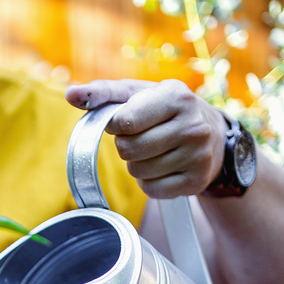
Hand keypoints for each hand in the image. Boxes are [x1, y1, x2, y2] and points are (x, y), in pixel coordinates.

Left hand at [65, 79, 224, 198]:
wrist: (212, 134)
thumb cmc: (163, 110)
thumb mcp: (136, 93)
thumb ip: (102, 93)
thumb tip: (71, 94)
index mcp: (176, 97)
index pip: (125, 121)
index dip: (115, 125)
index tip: (124, 121)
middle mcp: (192, 126)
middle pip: (128, 149)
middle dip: (126, 145)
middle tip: (141, 137)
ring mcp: (198, 156)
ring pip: (137, 172)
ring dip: (137, 164)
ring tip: (154, 150)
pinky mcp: (196, 182)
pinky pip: (151, 190)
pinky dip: (149, 182)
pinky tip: (163, 166)